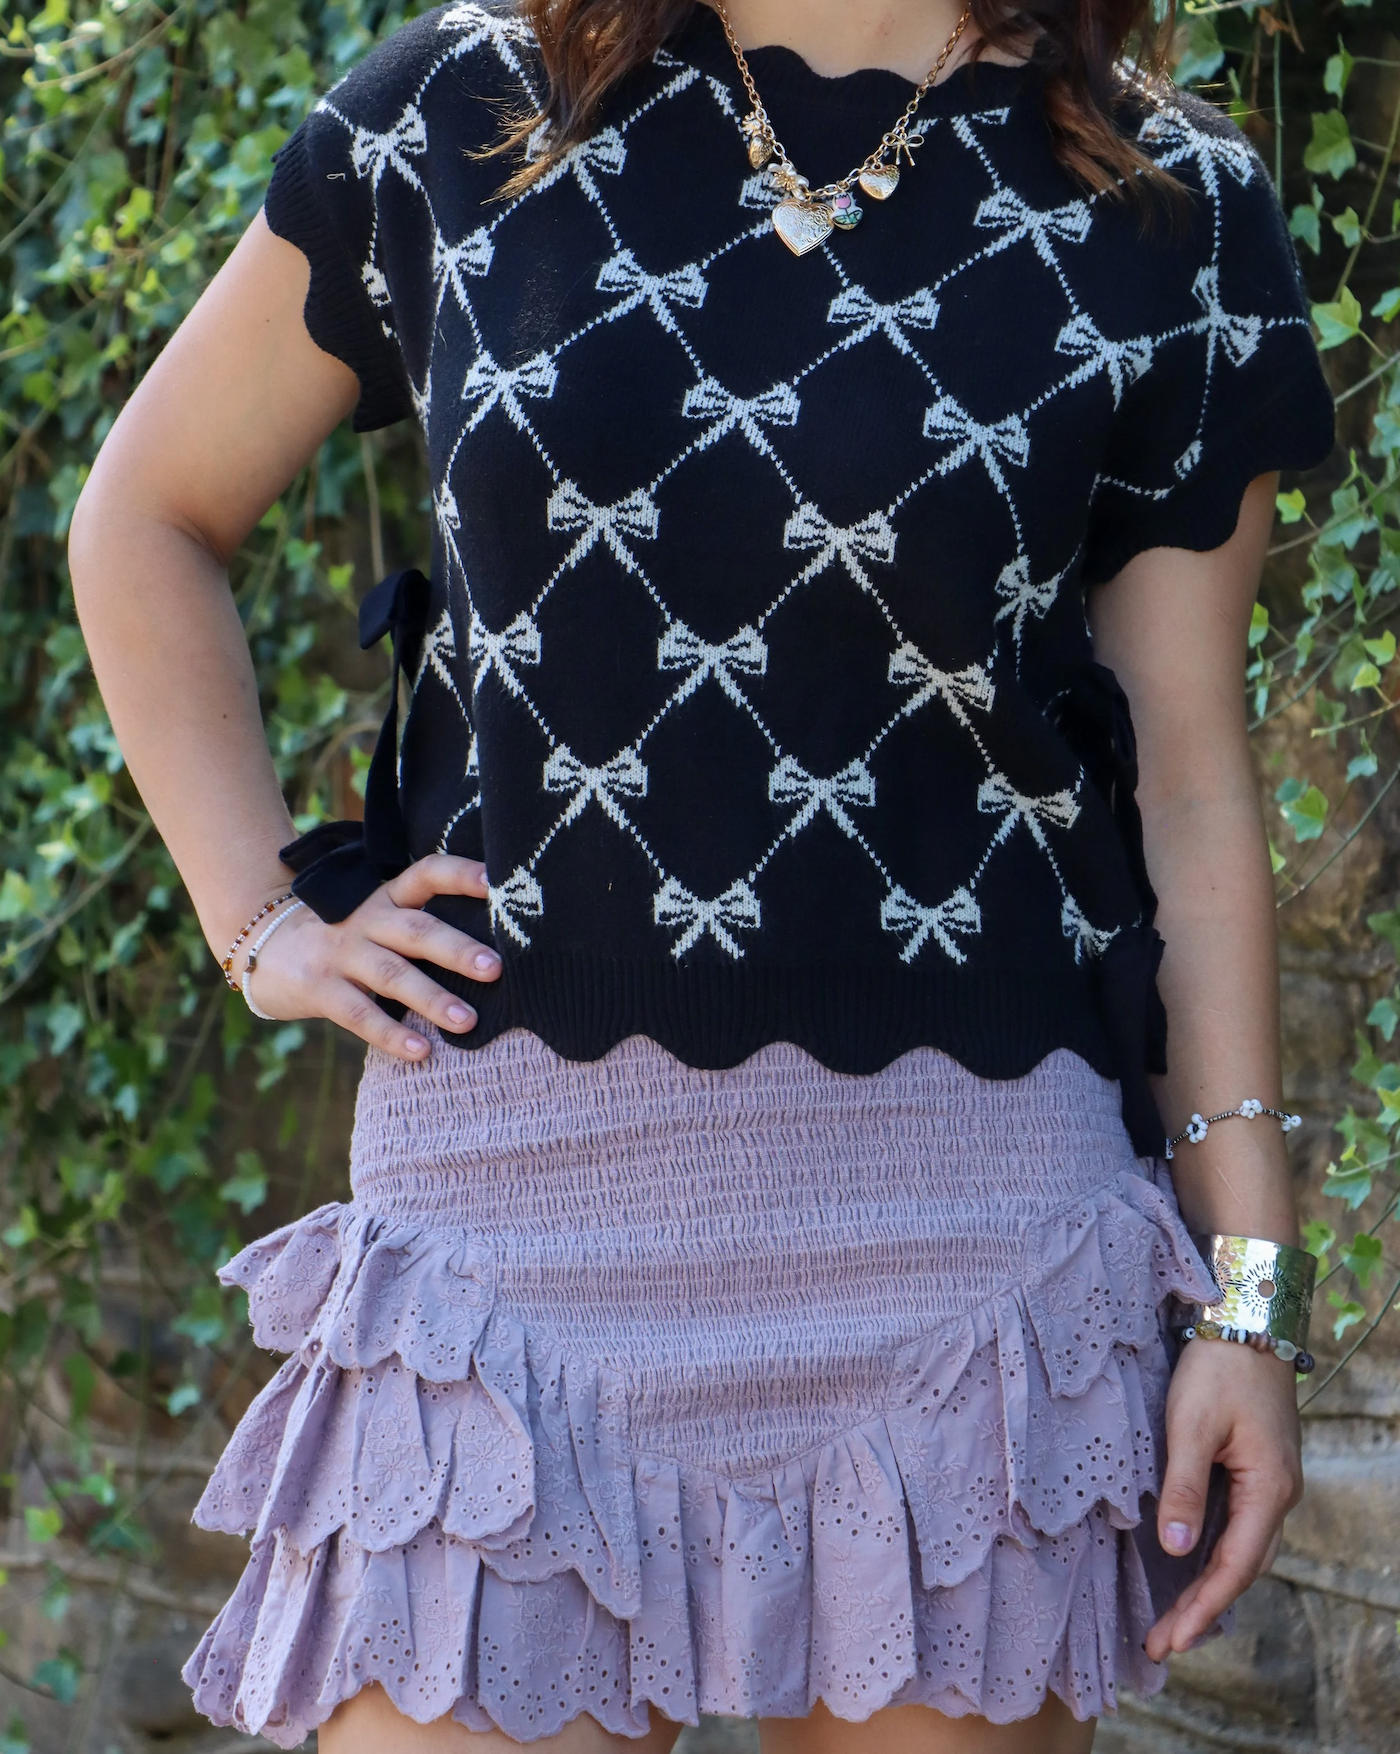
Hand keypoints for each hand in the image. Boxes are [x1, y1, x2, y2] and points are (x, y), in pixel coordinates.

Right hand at [231, 855, 498, 1059]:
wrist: (263, 946)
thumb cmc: (343, 936)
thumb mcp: (377, 918)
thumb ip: (419, 925)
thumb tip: (488, 952)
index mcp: (386, 897)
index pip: (425, 875)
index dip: (459, 875)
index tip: (494, 880)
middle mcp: (367, 920)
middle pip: (416, 930)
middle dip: (457, 949)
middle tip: (496, 968)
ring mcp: (341, 953)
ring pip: (392, 974)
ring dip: (432, 998)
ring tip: (467, 1020)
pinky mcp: (319, 988)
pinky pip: (359, 1013)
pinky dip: (391, 1034)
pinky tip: (421, 1051)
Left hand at [1144, 1334, 1302, 1660]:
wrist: (1247, 1320)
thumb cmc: (1218, 1368)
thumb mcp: (1192, 1425)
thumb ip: (1185, 1487)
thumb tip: (1174, 1550)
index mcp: (1269, 1489)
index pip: (1234, 1567)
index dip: (1201, 1608)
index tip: (1169, 1641)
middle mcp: (1277, 1494)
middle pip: (1241, 1568)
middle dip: (1202, 1610)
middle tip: (1161, 1644)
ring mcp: (1269, 1482)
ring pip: (1241, 1550)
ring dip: (1208, 1586)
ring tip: (1171, 1619)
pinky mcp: (1256, 1467)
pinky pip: (1237, 1525)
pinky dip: (1213, 1554)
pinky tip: (1188, 1566)